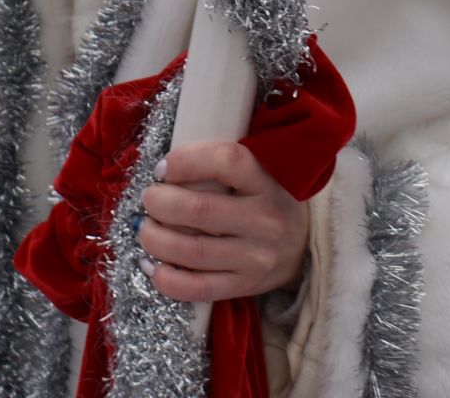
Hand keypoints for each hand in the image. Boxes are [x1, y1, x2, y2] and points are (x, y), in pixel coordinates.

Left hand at [137, 142, 310, 301]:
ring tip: (146, 229)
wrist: (303, 245)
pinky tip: (152, 266)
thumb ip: (217, 166)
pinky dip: (167, 279)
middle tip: (149, 199)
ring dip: (156, 239)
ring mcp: (256, 258)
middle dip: (159, 203)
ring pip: (193, 251)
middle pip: (199, 210)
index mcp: (267, 181)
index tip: (163, 168)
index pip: (226, 160)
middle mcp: (265, 220)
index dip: (186, 160)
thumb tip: (162, 172)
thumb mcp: (256, 172)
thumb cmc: (265, 199)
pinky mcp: (245, 286)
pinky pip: (198, 289)